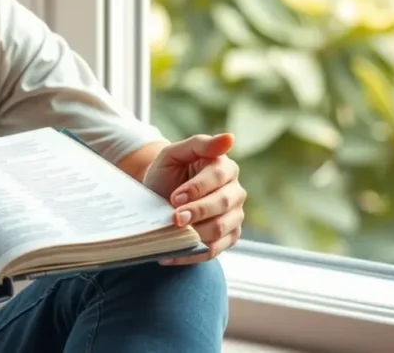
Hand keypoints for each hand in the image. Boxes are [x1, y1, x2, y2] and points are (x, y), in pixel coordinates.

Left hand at [142, 133, 245, 265]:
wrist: (158, 196)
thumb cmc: (167, 172)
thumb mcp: (174, 154)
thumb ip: (199, 144)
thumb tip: (230, 137)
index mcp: (224, 167)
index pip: (218, 177)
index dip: (197, 188)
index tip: (175, 198)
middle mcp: (235, 192)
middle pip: (223, 204)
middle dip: (197, 212)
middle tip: (174, 218)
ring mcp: (234, 217)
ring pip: (221, 229)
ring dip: (196, 233)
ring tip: (172, 234)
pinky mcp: (227, 238)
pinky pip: (214, 250)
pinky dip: (191, 254)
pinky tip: (169, 255)